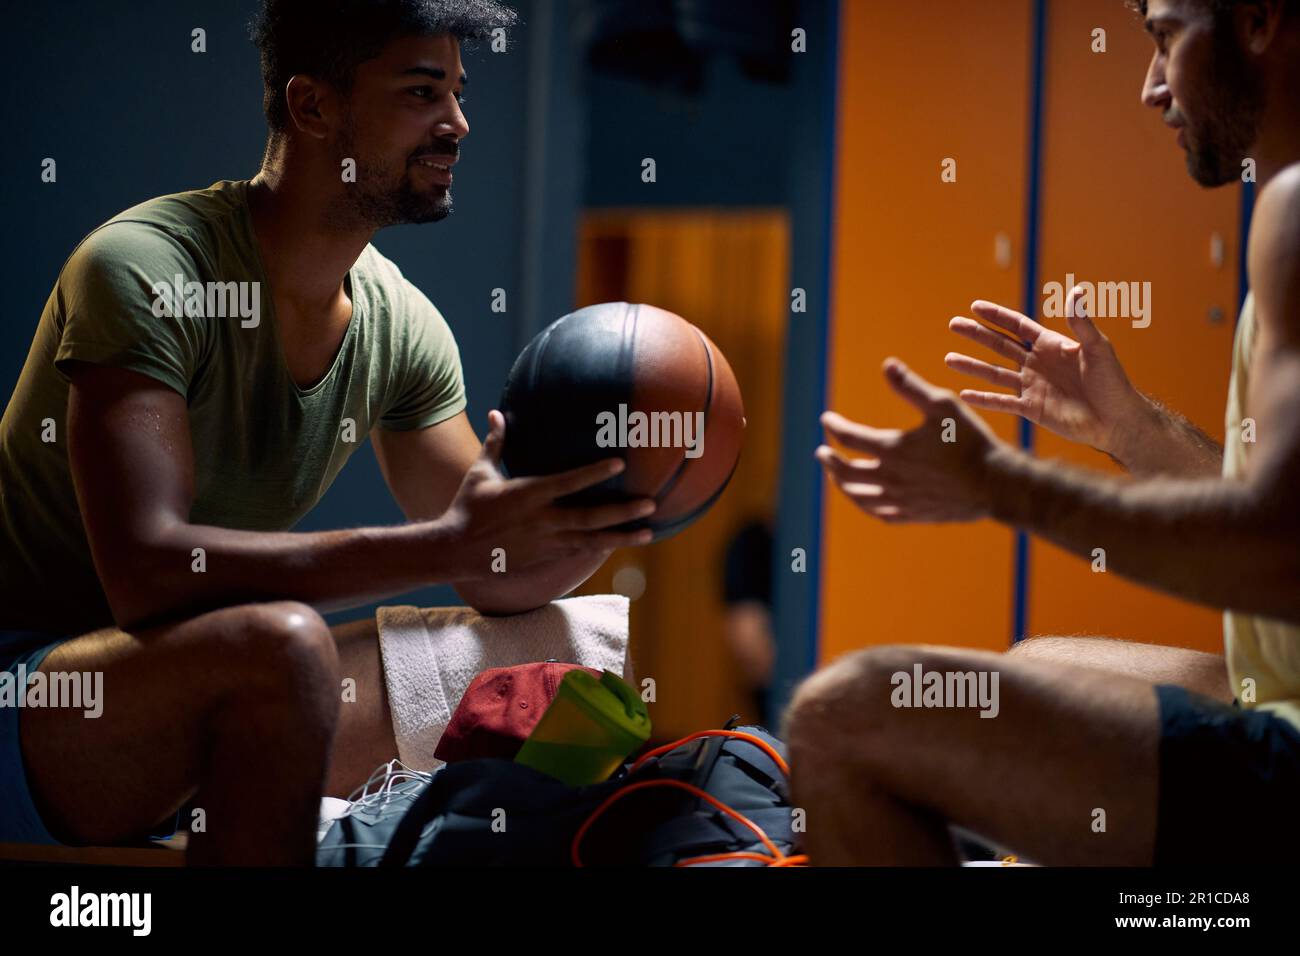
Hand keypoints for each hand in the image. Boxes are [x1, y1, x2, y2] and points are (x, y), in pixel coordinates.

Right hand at [435, 410, 654, 579]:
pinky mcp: (546, 556)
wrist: (456, 550)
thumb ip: (495, 442)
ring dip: (622, 536)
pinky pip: (581, 550)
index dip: (594, 473)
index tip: (620, 464)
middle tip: (650, 503)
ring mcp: (546, 541)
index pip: (568, 482)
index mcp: (527, 494)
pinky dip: (604, 546)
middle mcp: (542, 520)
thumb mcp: (480, 472)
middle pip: (589, 517)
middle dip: (621, 511)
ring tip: (650, 531)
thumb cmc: (468, 507)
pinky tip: (624, 542)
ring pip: (592, 540)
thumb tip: (495, 411)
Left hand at [816, 359, 1013, 522]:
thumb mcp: (943, 405)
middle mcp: (890, 478)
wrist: (994, 484)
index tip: (827, 419)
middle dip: (829, 460)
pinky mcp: (912, 514)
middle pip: (845, 472)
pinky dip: (864, 504)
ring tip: (835, 475)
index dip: (834, 426)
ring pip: (857, 496)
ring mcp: (899, 500)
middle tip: (821, 452)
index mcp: (892, 449)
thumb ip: (911, 386)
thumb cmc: (970, 441)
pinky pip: (878, 513)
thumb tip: (887, 364)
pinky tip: (863, 499)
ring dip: (841, 483)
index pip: (848, 437)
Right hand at [945, 287, 1144, 454]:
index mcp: (1051, 346)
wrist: (1117, 420)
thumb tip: (1076, 291)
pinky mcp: (1032, 409)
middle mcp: (1038, 364)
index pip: (1018, 327)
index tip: (975, 306)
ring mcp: (1032, 387)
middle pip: (1000, 346)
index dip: (997, 316)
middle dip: (976, 335)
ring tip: (949, 359)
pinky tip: (965, 394)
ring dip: (972, 366)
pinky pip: (1002, 403)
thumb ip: (1082, 323)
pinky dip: (984, 399)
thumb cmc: (1114, 382)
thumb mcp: (1098, 349)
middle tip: (953, 324)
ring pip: (995, 374)